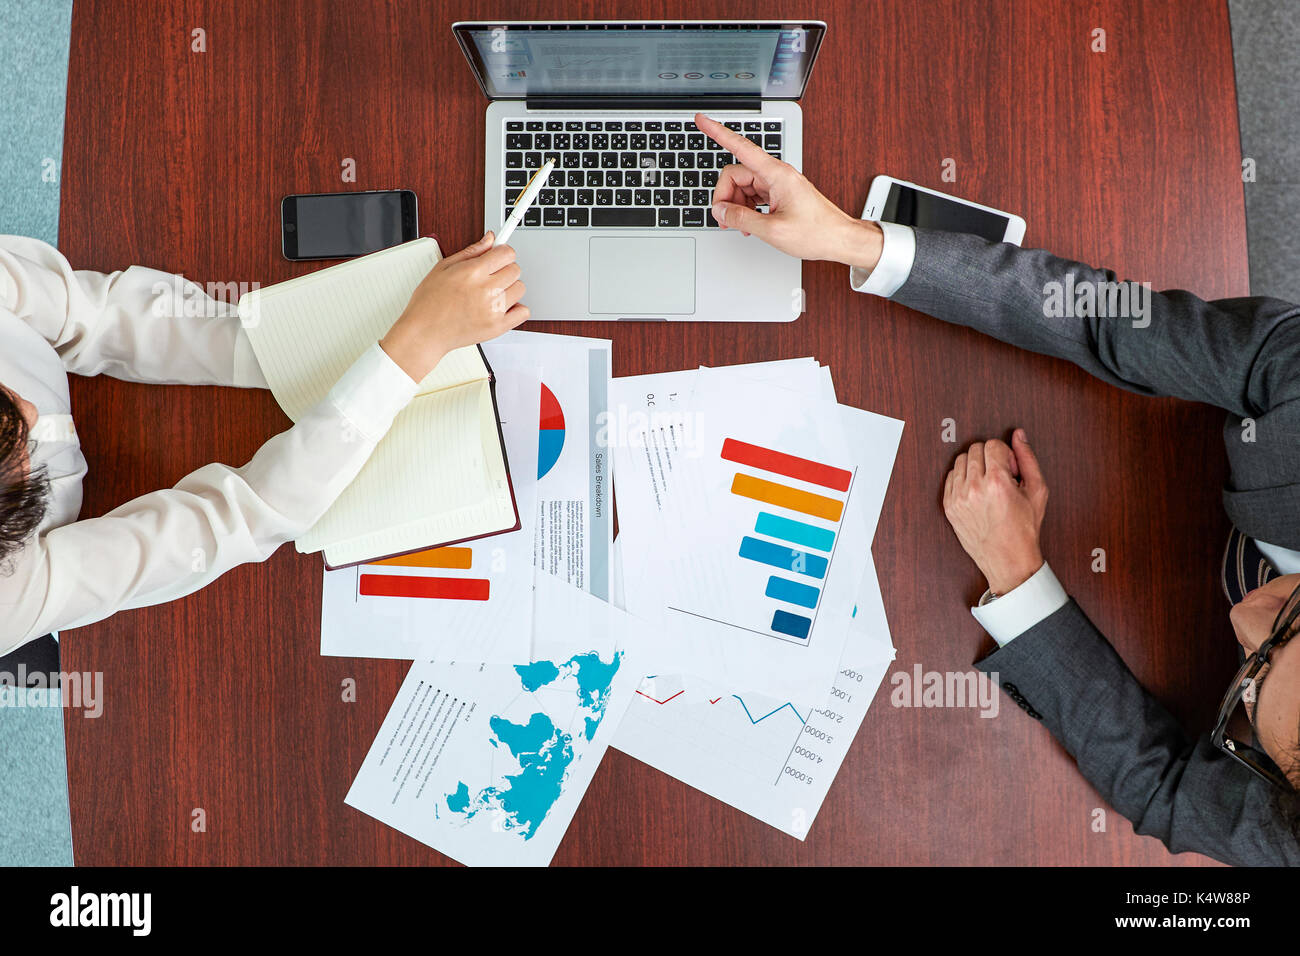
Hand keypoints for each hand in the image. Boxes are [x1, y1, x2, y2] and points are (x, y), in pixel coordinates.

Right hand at [379, 232, 527, 381]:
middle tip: (491, 276)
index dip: (502, 253)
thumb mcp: (444, 267)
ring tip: (492, 293)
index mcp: (473, 272)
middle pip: (515, 270)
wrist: (425, 332)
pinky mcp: (498, 326)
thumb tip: (490, 238)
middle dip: (505, 269)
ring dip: (510, 288)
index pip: (507, 253)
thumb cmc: (429, 302)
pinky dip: (516, 308)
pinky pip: (524, 312)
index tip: (498, 257)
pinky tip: (501, 307)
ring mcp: (494, 309)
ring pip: (520, 288)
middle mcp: (486, 290)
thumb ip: (471, 251)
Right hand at [695, 112, 882, 268]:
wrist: (839, 238)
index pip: (740, 147)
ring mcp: (778, 183)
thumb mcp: (772, 230)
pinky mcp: (779, 193)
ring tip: (742, 226)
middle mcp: (776, 174)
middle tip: (726, 220)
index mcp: (776, 174)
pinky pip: (754, 195)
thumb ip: (741, 219)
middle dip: (726, 197)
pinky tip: (750, 224)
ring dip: (736, 206)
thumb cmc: (816, 232)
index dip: (718, 133)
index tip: (702, 121)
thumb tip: (721, 212)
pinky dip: (747, 209)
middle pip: (735, 174)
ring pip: (743, 186)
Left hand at [942, 429, 1048, 594]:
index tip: (1009, 468)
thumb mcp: (1037, 490)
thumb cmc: (1025, 527)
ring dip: (975, 466)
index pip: (992, 444)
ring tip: (988, 484)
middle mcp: (974, 489)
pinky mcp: (949, 507)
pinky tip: (976, 491)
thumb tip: (1018, 435)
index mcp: (997, 483)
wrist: (1008, 560)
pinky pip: (950, 477)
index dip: (1004, 454)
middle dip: (989, 457)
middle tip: (1000, 476)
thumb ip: (1028, 458)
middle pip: (975, 449)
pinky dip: (963, 479)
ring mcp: (958, 498)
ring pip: (960, 461)